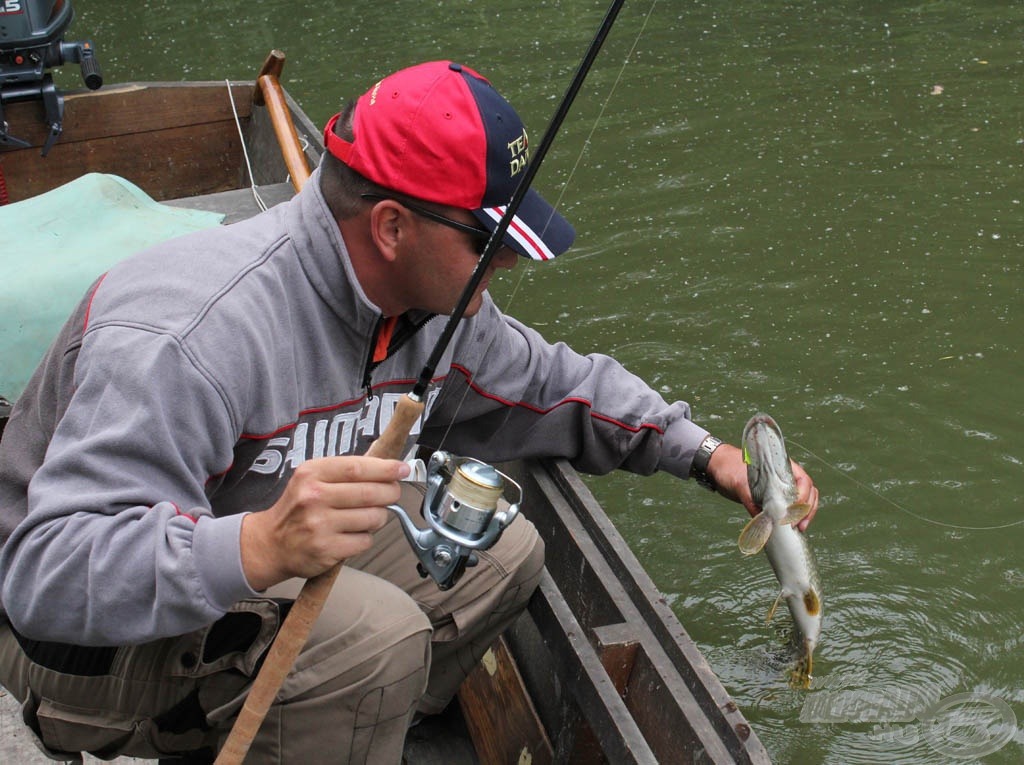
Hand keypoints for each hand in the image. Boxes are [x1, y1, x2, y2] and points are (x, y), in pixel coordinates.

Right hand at [240, 456, 409, 589]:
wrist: (270, 543)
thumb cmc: (298, 508)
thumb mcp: (311, 479)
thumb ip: (345, 472)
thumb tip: (388, 468)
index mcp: (311, 474)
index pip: (358, 467)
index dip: (386, 468)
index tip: (402, 469)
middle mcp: (314, 497)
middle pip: (371, 493)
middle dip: (390, 493)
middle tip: (392, 494)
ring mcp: (320, 525)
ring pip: (373, 518)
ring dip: (378, 517)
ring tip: (365, 517)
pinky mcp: (327, 550)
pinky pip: (365, 541)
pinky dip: (365, 538)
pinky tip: (351, 535)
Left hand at [706, 443, 818, 531]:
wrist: (717, 467)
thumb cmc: (729, 468)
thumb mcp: (739, 484)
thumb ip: (751, 501)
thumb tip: (763, 523)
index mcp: (781, 466)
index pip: (803, 481)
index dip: (804, 497)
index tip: (795, 511)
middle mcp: (785, 476)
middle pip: (808, 492)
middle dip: (807, 509)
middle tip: (799, 525)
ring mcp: (781, 486)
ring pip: (803, 499)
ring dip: (805, 514)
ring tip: (799, 528)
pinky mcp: (774, 496)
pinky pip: (790, 505)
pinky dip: (794, 516)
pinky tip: (791, 527)